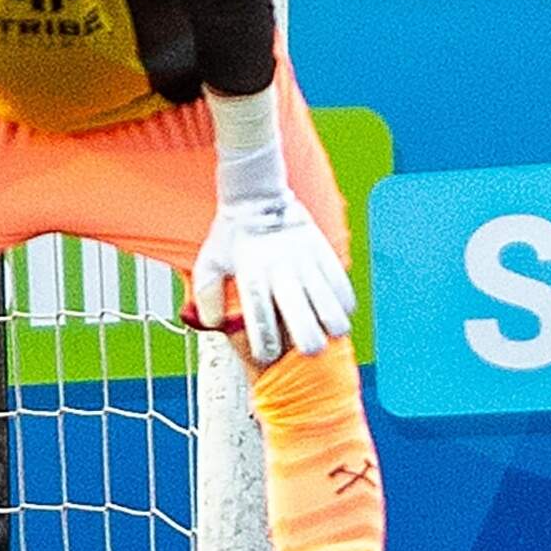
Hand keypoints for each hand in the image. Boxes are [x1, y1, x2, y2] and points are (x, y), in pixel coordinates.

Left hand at [192, 187, 356, 365]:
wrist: (259, 194)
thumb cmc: (232, 234)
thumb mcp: (209, 260)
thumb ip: (206, 294)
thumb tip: (214, 323)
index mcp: (252, 275)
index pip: (261, 319)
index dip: (266, 346)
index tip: (268, 355)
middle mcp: (281, 271)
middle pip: (303, 320)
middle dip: (309, 344)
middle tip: (308, 350)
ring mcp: (307, 263)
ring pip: (332, 309)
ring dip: (332, 327)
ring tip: (326, 331)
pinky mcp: (326, 254)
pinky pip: (344, 290)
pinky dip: (344, 306)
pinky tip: (334, 310)